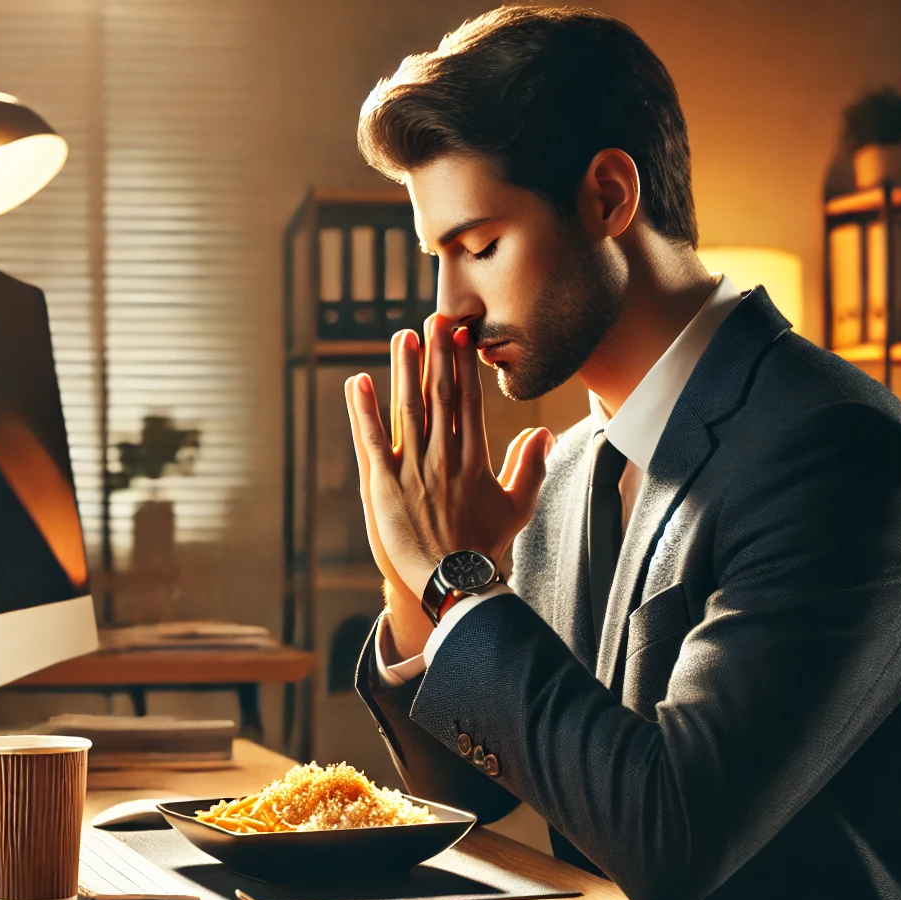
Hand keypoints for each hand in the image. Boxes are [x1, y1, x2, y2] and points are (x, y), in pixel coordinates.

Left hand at [344, 314, 554, 599]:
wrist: (455, 581)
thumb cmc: (484, 548)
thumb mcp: (516, 508)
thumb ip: (529, 468)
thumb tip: (542, 433)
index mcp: (474, 460)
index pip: (468, 402)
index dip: (463, 366)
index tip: (460, 336)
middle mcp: (444, 457)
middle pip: (440, 396)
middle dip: (436, 354)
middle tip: (433, 317)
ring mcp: (413, 470)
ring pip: (408, 410)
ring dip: (404, 371)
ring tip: (402, 336)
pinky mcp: (385, 486)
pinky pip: (372, 441)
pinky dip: (364, 411)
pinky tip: (358, 382)